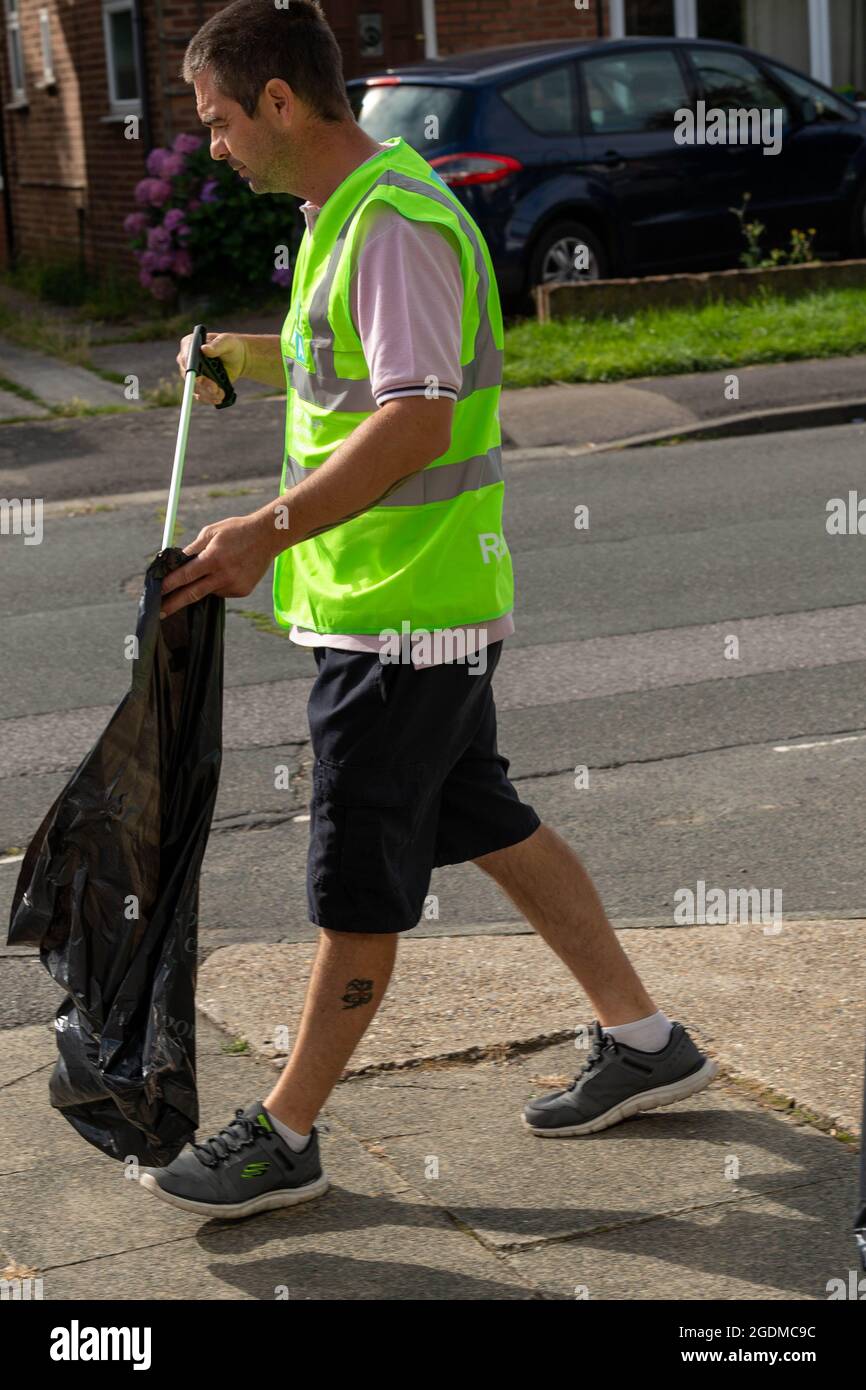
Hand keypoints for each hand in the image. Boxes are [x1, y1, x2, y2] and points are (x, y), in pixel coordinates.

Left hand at [159, 511, 278, 617]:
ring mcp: (234, 585)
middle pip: (193, 594)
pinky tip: (230, 569)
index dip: (169, 585)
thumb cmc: (237, 530)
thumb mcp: (211, 532)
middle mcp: (223, 575)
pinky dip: (219, 583)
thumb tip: (177, 562)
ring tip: (219, 565)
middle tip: (160, 613)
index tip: (157, 592)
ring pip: (209, 591)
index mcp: (213, 558)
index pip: (185, 576)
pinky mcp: (242, 591)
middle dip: (174, 603)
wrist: (268, 536)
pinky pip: (222, 591)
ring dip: (204, 583)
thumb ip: (193, 548)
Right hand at [175, 331, 245, 404]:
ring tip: (222, 394)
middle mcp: (186, 360)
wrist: (237, 359)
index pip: (185, 357)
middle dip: (202, 384)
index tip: (198, 377)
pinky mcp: (198, 385)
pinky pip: (200, 395)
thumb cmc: (231, 345)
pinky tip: (219, 399)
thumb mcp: (227, 342)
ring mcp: (191, 374)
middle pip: (188, 376)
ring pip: (195, 388)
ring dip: (208, 394)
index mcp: (189, 345)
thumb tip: (204, 349)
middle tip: (215, 388)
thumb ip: (217, 345)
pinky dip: (210, 398)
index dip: (190, 368)